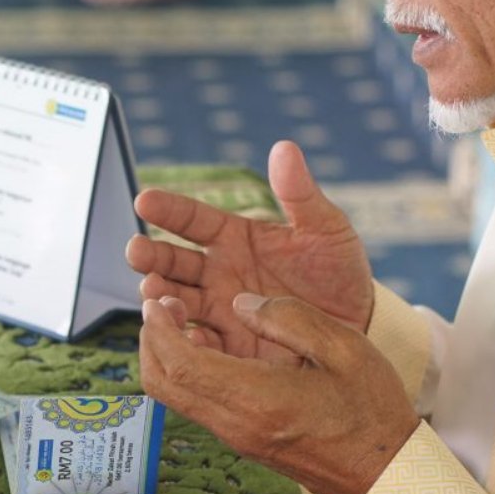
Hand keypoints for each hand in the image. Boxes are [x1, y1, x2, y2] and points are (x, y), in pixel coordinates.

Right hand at [127, 141, 372, 363]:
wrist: (358, 328)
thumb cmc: (339, 272)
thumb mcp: (327, 229)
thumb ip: (300, 194)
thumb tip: (284, 148)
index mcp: (234, 238)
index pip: (192, 220)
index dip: (168, 210)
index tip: (145, 200)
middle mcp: (217, 272)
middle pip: (172, 262)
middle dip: (150, 256)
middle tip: (136, 252)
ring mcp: (218, 310)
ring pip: (176, 300)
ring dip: (160, 295)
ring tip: (154, 292)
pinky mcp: (227, 345)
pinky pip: (198, 343)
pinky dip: (185, 338)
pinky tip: (183, 332)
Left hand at [140, 293, 419, 493]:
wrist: (383, 472)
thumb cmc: (372, 412)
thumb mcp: (345, 349)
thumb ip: (291, 319)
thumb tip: (241, 303)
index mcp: (257, 399)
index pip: (181, 364)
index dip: (159, 329)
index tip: (156, 300)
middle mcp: (234, 423)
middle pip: (161, 383)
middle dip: (149, 340)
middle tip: (160, 304)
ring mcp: (233, 435)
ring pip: (171, 395)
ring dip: (163, 355)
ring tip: (180, 319)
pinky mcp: (238, 439)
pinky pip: (193, 402)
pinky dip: (183, 371)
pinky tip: (204, 345)